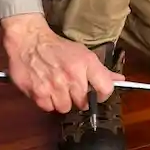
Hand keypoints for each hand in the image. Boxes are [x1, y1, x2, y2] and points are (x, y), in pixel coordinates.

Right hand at [1, 13, 124, 112]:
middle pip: (84, 103)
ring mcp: (55, 85)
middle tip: (72, 88)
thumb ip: (101, 70)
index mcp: (86, 63)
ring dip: (62, 101)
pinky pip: (49, 108)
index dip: (103, 94)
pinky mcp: (38, 93)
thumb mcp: (83, 53)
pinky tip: (46, 89)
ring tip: (58, 88)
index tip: (98, 94)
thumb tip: (119, 80)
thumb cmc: (58, 47)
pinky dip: (47, 102)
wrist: (29, 41)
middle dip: (79, 98)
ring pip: (65, 108)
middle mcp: (72, 76)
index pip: (106, 88)